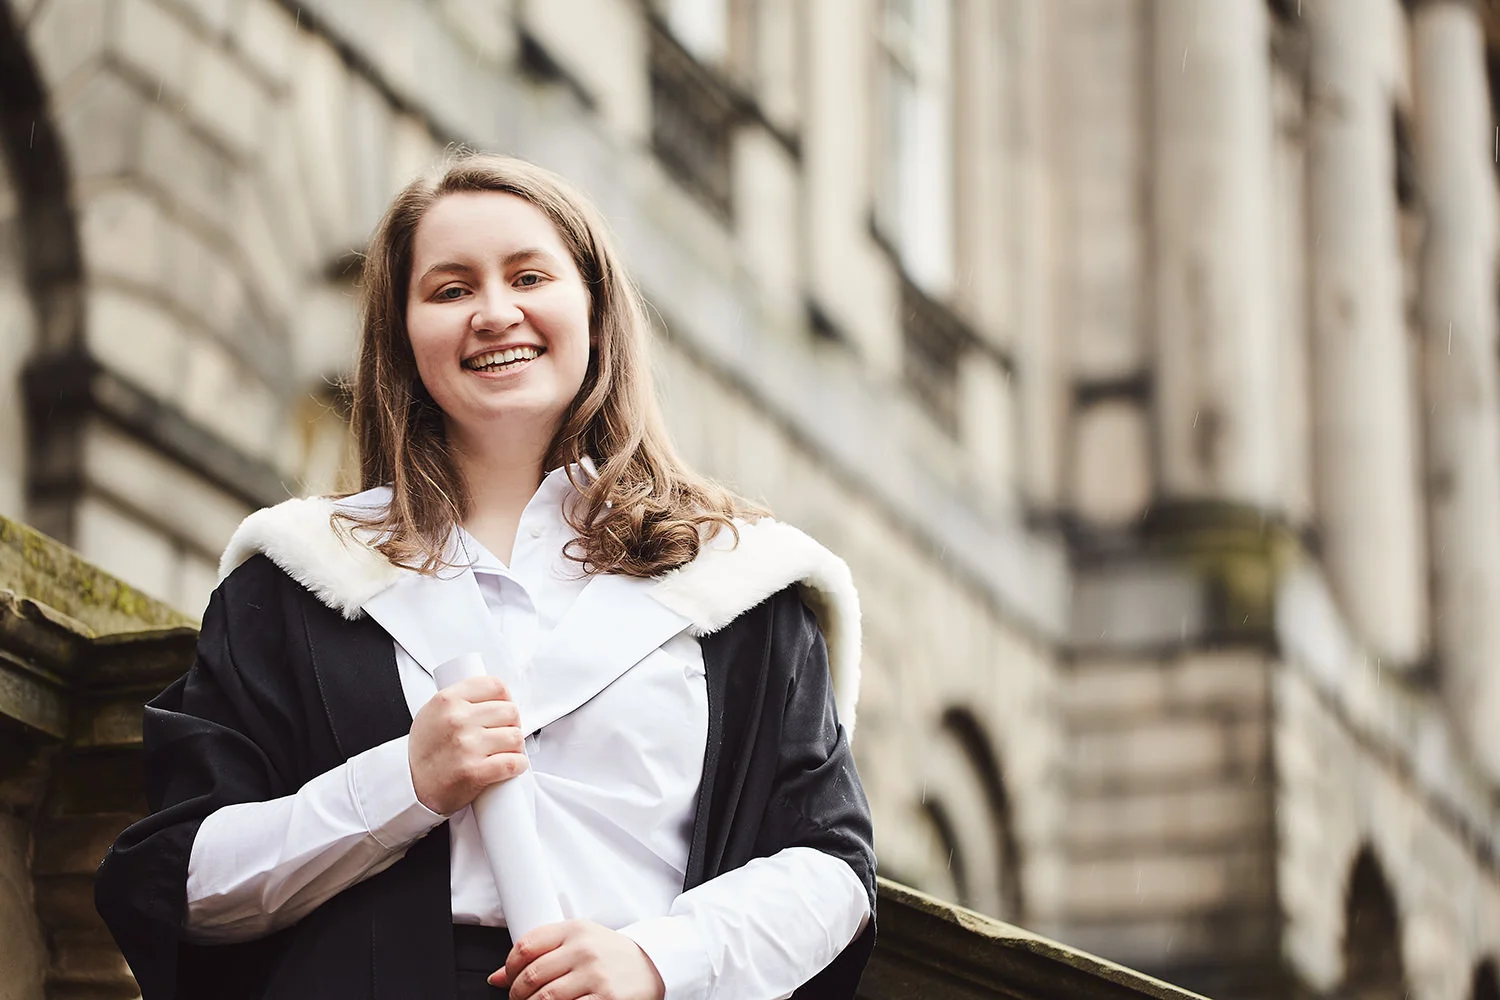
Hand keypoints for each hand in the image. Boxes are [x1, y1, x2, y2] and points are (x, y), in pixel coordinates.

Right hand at [408, 675, 526, 814]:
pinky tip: (514, 765)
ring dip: (517, 746)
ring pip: (515, 737)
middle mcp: (457, 720)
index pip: (495, 686)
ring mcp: (466, 746)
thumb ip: (460, 700)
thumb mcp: (433, 712)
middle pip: (510, 711)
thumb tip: (495, 697)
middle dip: (513, 724)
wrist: (410, 786)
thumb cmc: (425, 750)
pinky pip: (512, 762)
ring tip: (508, 751)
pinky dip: (518, 765)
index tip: (504, 708)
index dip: (506, 698)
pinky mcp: (474, 772)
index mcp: (447, 700)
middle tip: (506, 734)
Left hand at [489, 920, 665, 999]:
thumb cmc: (611, 954)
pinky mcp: (606, 999)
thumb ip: (540, 953)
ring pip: (544, 998)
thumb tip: (495, 978)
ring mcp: (595, 975)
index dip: (509, 967)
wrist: (653, 965)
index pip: (526, 946)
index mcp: (575, 929)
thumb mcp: (578, 941)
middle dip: (517, 993)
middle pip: (531, 976)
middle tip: (519, 998)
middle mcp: (584, 949)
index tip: (508, 978)